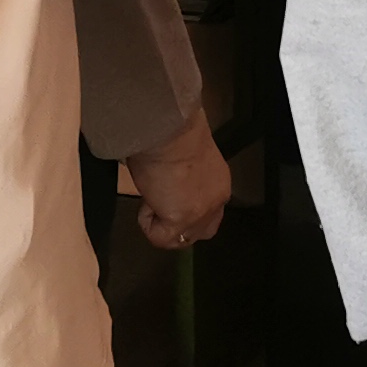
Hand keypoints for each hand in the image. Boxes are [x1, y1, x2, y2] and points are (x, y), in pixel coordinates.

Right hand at [129, 109, 230, 249]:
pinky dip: (146, 222)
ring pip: (180, 239)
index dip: (182, 205)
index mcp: (219, 182)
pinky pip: (159, 237)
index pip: (208, 211)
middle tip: (159, 202)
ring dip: (160, 222)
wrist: (168, 128)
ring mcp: (201, 213)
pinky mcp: (182, 220)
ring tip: (152, 195)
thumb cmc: (172, 131)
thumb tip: (168, 182)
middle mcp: (217, 200)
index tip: (167, 191)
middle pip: (199, 232)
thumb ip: (186, 177)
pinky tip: (146, 199)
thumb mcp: (185, 158)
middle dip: (177, 225)